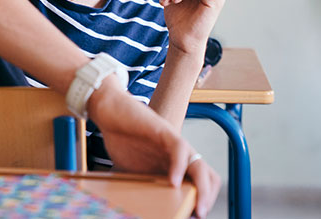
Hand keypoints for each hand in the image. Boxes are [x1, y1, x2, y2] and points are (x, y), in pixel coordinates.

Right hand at [88, 78, 219, 216]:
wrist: (111, 112)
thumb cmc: (121, 139)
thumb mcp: (132, 171)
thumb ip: (141, 186)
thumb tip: (133, 210)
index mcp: (174, 165)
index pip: (201, 183)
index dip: (201, 200)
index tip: (194, 217)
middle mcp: (180, 155)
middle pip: (209, 176)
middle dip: (207, 198)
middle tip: (198, 215)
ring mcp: (174, 144)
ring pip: (200, 166)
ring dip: (203, 189)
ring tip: (197, 208)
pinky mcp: (164, 133)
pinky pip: (180, 151)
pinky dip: (179, 168)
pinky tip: (172, 182)